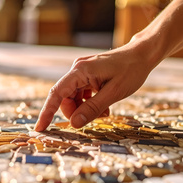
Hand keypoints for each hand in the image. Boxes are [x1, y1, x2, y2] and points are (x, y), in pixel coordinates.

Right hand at [34, 40, 158, 130]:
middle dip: (75, 112)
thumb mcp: (114, 93)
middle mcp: (77, 69)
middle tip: (94, 118)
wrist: (142, 54)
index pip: (57, 93)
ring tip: (104, 112)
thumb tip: (74, 123)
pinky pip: (82, 93)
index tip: (40, 128)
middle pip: (65, 97)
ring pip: (74, 97)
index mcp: (81, 71)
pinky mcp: (88, 74)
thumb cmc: (131, 71)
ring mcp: (83, 71)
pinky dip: (89, 102)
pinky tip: (104, 107)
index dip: (47, 112)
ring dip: (84, 108)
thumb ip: (93, 108)